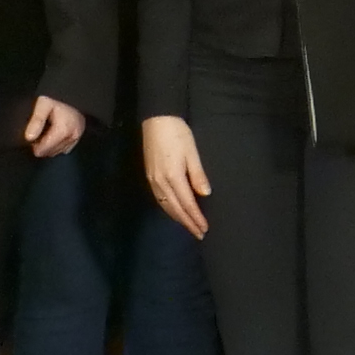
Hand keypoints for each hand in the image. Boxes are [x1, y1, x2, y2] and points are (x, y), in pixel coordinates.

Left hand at [23, 97, 86, 159]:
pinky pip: (65, 148)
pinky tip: (53, 135)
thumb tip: (28, 138)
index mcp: (63, 130)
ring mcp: (77, 137)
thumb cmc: (58, 96)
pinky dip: (58, 144)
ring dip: (49, 146)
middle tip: (35, 133)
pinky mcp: (79, 135)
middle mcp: (72, 136)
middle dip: (41, 146)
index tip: (29, 138)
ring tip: (44, 133)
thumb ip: (36, 121)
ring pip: (58, 151)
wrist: (74, 89)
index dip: (33, 146)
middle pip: (50, 152)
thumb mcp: (43, 104)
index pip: (44, 149)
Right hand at [143, 113, 211, 236]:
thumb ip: (197, 175)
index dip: (196, 218)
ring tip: (189, 226)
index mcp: (173, 177)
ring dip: (178, 218)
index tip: (204, 228)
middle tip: (199, 234)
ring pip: (166, 206)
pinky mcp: (150, 176)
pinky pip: (160, 199)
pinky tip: (175, 211)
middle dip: (188, 223)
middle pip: (175, 209)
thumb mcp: (192, 152)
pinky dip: (169, 209)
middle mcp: (160, 183)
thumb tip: (205, 195)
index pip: (187, 204)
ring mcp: (153, 180)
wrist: (156, 119)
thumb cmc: (177, 133)